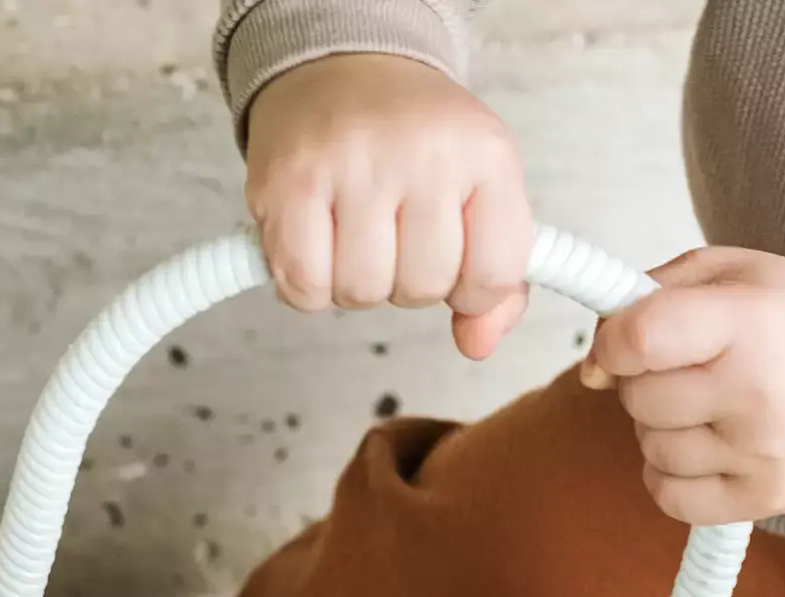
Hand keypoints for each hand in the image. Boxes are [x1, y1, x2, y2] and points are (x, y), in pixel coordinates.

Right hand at [246, 54, 532, 359]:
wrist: (343, 63)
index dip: (470, 289)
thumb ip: (497, 281)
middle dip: (407, 278)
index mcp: (486, 154)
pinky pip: (306, 286)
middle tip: (394, 229)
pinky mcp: (288, 182)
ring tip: (355, 230)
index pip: (493, 277)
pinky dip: (308, 284)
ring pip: (363, 292)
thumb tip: (477, 345)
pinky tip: (316, 243)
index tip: (454, 256)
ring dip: (356, 281)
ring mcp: (352, 163)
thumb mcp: (480, 195)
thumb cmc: (416, 143)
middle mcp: (422, 150)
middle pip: (423, 289)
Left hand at [581, 246, 784, 523]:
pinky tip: (702, 448)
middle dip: (644, 382)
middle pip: (639, 399)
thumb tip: (591, 369)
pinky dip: (671, 474)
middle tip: (687, 370)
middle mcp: (755, 392)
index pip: (639, 340)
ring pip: (651, 449)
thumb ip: (648, 299)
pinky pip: (670, 497)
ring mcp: (760, 453)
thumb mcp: (732, 274)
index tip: (624, 343)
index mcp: (748, 321)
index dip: (613, 343)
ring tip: (707, 407)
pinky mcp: (763, 499)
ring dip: (661, 428)